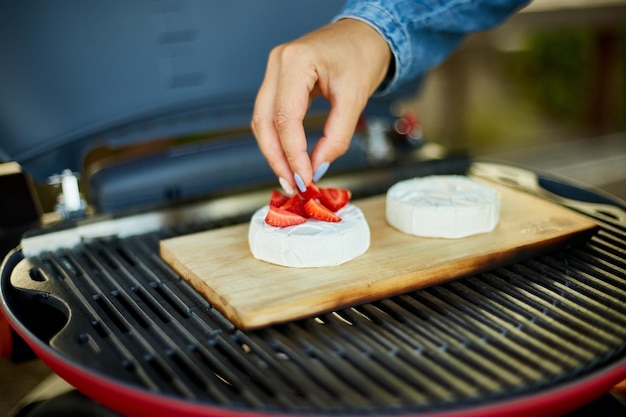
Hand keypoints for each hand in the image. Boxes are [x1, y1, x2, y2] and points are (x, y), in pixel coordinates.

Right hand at [251, 18, 390, 192]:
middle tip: (292, 185)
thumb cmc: (363, 55)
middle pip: (264, 122)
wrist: (366, 34)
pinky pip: (271, 115)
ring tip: (291, 177)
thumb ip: (336, 136)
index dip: (293, 155)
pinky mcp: (279, 80)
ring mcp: (275, 71)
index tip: (305, 179)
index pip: (285, 118)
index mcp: (295, 62)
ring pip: (262, 121)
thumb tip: (318, 167)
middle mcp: (278, 64)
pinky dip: (279, 139)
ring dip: (274, 152)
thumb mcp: (356, 98)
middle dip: (277, 158)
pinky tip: (289, 159)